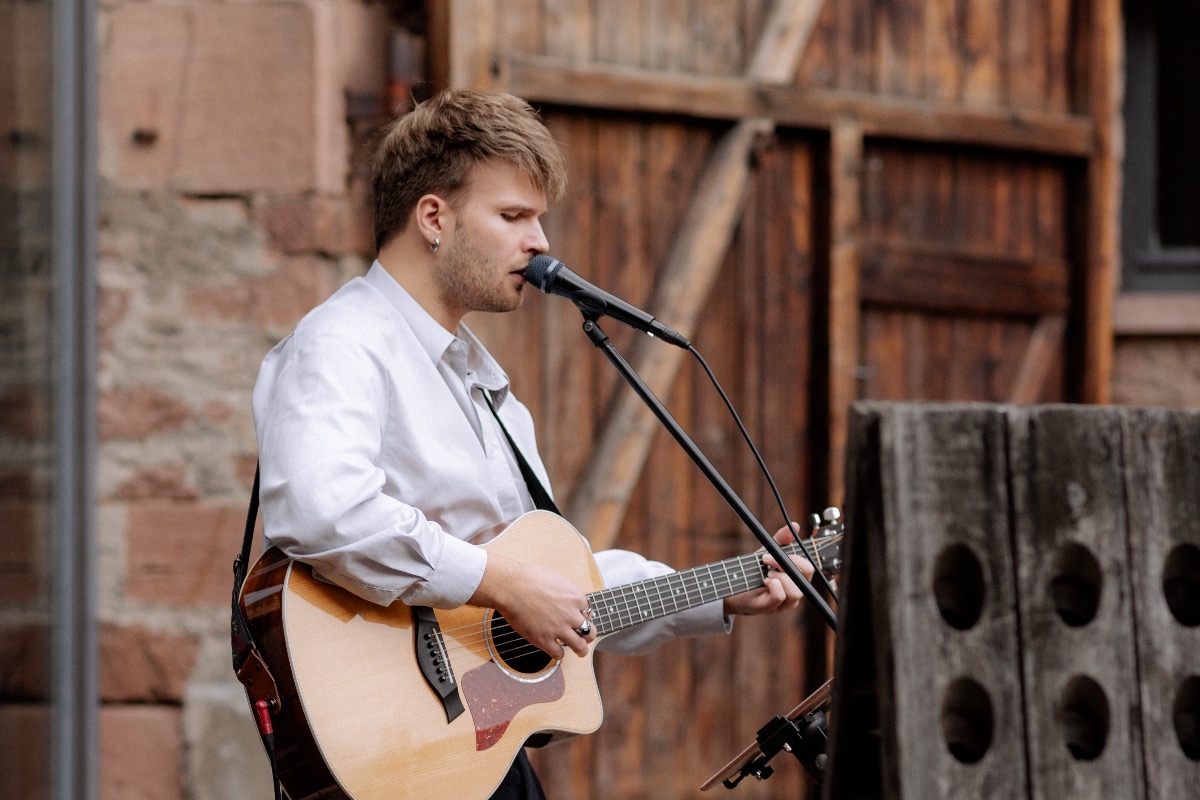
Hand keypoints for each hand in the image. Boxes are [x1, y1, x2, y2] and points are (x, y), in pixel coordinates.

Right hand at [469, 552, 594, 659]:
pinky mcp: (544, 640)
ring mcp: (558, 629)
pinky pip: (558, 654)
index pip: (588, 612)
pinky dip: (558, 653)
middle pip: (590, 631)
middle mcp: (570, 615)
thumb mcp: (555, 579)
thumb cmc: (529, 578)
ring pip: (580, 646)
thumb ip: (565, 591)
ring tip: (579, 651)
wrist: (511, 587)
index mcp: (574, 598)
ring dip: (581, 650)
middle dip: (588, 635)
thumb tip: (565, 596)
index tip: (579, 618)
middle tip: (584, 637)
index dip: (584, 616)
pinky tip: (555, 650)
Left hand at [722, 523, 814, 616]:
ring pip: (795, 591)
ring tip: (766, 574)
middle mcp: (795, 591)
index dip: (795, 558)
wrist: (733, 585)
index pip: (808, 568)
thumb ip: (781, 539)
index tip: (775, 552)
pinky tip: (764, 581)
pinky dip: (773, 586)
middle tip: (767, 560)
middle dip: (786, 564)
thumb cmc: (753, 570)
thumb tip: (795, 526)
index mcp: (796, 578)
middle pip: (805, 578)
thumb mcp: (767, 550)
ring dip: (780, 578)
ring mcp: (785, 602)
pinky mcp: (773, 608)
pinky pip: (780, 597)